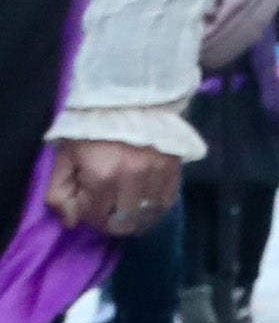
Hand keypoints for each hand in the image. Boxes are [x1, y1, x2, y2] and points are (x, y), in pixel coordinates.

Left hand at [43, 140, 179, 234]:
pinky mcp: (174, 170)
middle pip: (123, 222)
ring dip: (135, 218)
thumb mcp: (66, 156)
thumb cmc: (92, 128)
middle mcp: (132, 180)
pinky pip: (167, 203)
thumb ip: (60, 191)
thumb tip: (71, 222)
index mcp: (101, 176)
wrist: (129, 99)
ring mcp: (156, 176)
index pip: (94, 217)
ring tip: (126, 210)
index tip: (86, 206)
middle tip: (106, 211)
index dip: (86, 216)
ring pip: (147, 216)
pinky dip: (155, 208)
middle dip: (111, 222)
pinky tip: (145, 203)